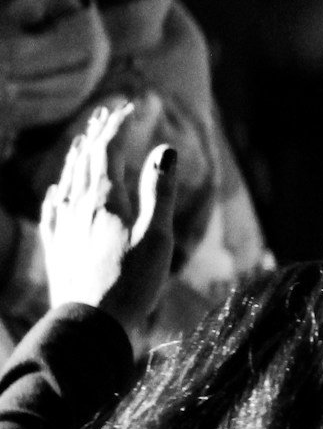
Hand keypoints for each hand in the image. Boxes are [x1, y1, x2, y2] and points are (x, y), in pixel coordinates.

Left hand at [40, 105, 174, 341]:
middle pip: (84, 159)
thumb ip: (159, 191)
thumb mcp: (156, 236)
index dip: (118, 125)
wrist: (90, 322)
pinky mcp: (57, 246)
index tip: (130, 107)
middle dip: (97, 134)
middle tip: (108, 115)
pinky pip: (52, 209)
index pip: (107, 149)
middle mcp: (77, 205)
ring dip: (77, 158)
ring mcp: (64, 225)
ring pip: (66, 180)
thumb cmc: (131, 282)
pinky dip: (58, 191)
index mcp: (104, 199)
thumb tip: (165, 150)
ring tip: (84, 143)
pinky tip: (57, 192)